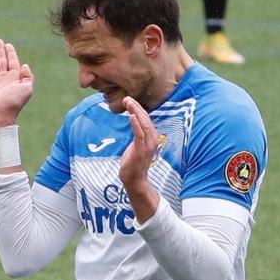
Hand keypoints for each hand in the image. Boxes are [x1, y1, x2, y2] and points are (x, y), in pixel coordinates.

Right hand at [0, 39, 33, 126]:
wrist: (0, 114)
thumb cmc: (14, 102)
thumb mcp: (27, 89)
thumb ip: (28, 76)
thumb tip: (24, 65)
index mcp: (15, 79)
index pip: (13, 62)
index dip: (11, 53)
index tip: (8, 45)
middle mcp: (4, 78)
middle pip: (2, 61)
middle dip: (1, 51)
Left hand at [118, 97, 163, 221]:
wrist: (134, 181)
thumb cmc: (133, 164)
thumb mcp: (135, 146)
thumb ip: (137, 135)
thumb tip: (132, 123)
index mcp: (151, 138)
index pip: (146, 119)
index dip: (138, 109)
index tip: (129, 101)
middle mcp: (152, 140)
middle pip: (146, 119)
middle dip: (137, 107)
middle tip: (127, 98)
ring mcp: (148, 146)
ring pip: (144, 124)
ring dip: (136, 112)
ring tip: (128, 102)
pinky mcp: (141, 151)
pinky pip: (140, 135)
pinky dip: (136, 124)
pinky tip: (131, 116)